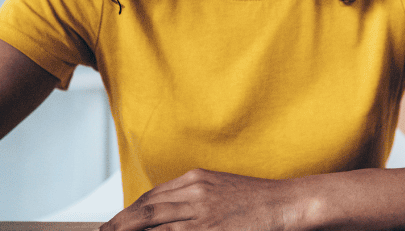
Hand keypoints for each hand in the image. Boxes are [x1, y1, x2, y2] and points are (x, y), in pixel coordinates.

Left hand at [102, 169, 300, 230]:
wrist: (286, 204)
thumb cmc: (258, 200)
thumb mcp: (222, 189)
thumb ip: (197, 196)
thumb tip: (170, 212)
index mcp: (197, 178)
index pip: (154, 194)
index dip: (132, 209)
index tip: (119, 221)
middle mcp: (196, 191)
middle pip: (148, 207)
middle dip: (122, 222)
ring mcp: (202, 212)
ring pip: (156, 222)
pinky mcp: (210, 229)